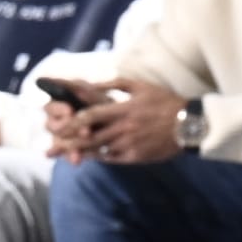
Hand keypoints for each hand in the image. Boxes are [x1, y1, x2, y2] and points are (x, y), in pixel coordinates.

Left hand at [44, 78, 185, 164]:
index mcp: (123, 109)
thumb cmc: (165, 102)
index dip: (73, 121)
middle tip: (51, 147)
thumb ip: (115, 84)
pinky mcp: (136, 157)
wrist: (190, 125)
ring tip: (63, 156)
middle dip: (68, 142)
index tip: (59, 125)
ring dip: (79, 152)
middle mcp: (124, 128)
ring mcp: (129, 145)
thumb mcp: (141, 86)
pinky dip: (99, 158)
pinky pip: (112, 159)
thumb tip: (93, 82)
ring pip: (98, 150)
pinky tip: (88, 157)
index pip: (92, 116)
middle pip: (90, 137)